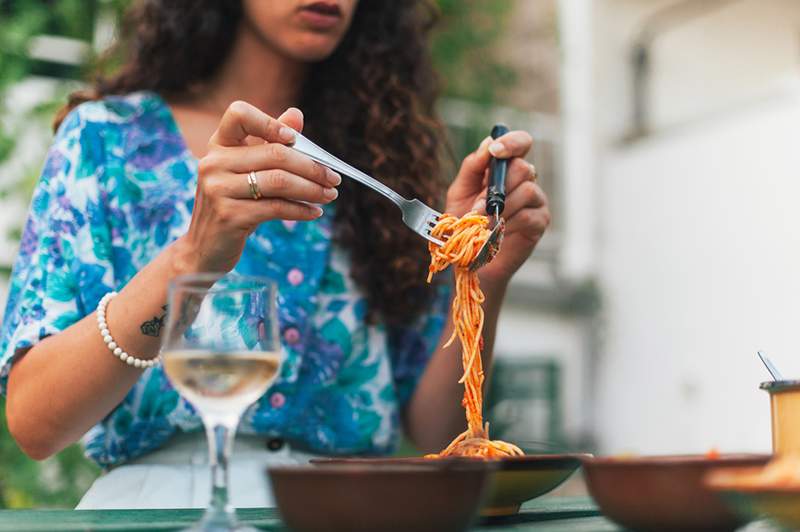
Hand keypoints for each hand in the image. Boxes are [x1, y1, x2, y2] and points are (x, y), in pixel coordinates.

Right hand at [174, 102, 340, 272]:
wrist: (204, 248)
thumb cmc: (233, 205)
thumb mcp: (246, 172)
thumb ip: (269, 143)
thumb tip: (296, 115)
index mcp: (218, 145)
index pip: (239, 114)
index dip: (270, 122)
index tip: (295, 139)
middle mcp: (213, 163)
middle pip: (274, 153)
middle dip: (311, 166)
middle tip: (334, 178)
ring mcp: (218, 190)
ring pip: (279, 181)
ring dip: (312, 189)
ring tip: (329, 195)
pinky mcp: (229, 216)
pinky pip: (276, 208)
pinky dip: (301, 210)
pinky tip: (315, 212)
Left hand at [445, 131, 549, 285]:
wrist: (469, 257)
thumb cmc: (465, 222)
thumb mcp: (460, 191)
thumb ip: (472, 167)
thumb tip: (487, 144)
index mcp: (505, 169)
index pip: (521, 143)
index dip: (512, 142)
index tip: (495, 151)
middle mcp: (524, 181)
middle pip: (523, 168)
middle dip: (497, 186)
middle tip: (478, 207)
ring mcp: (535, 201)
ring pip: (528, 190)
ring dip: (502, 206)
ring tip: (484, 222)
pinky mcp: (540, 222)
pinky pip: (529, 215)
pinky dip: (509, 223)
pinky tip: (498, 232)